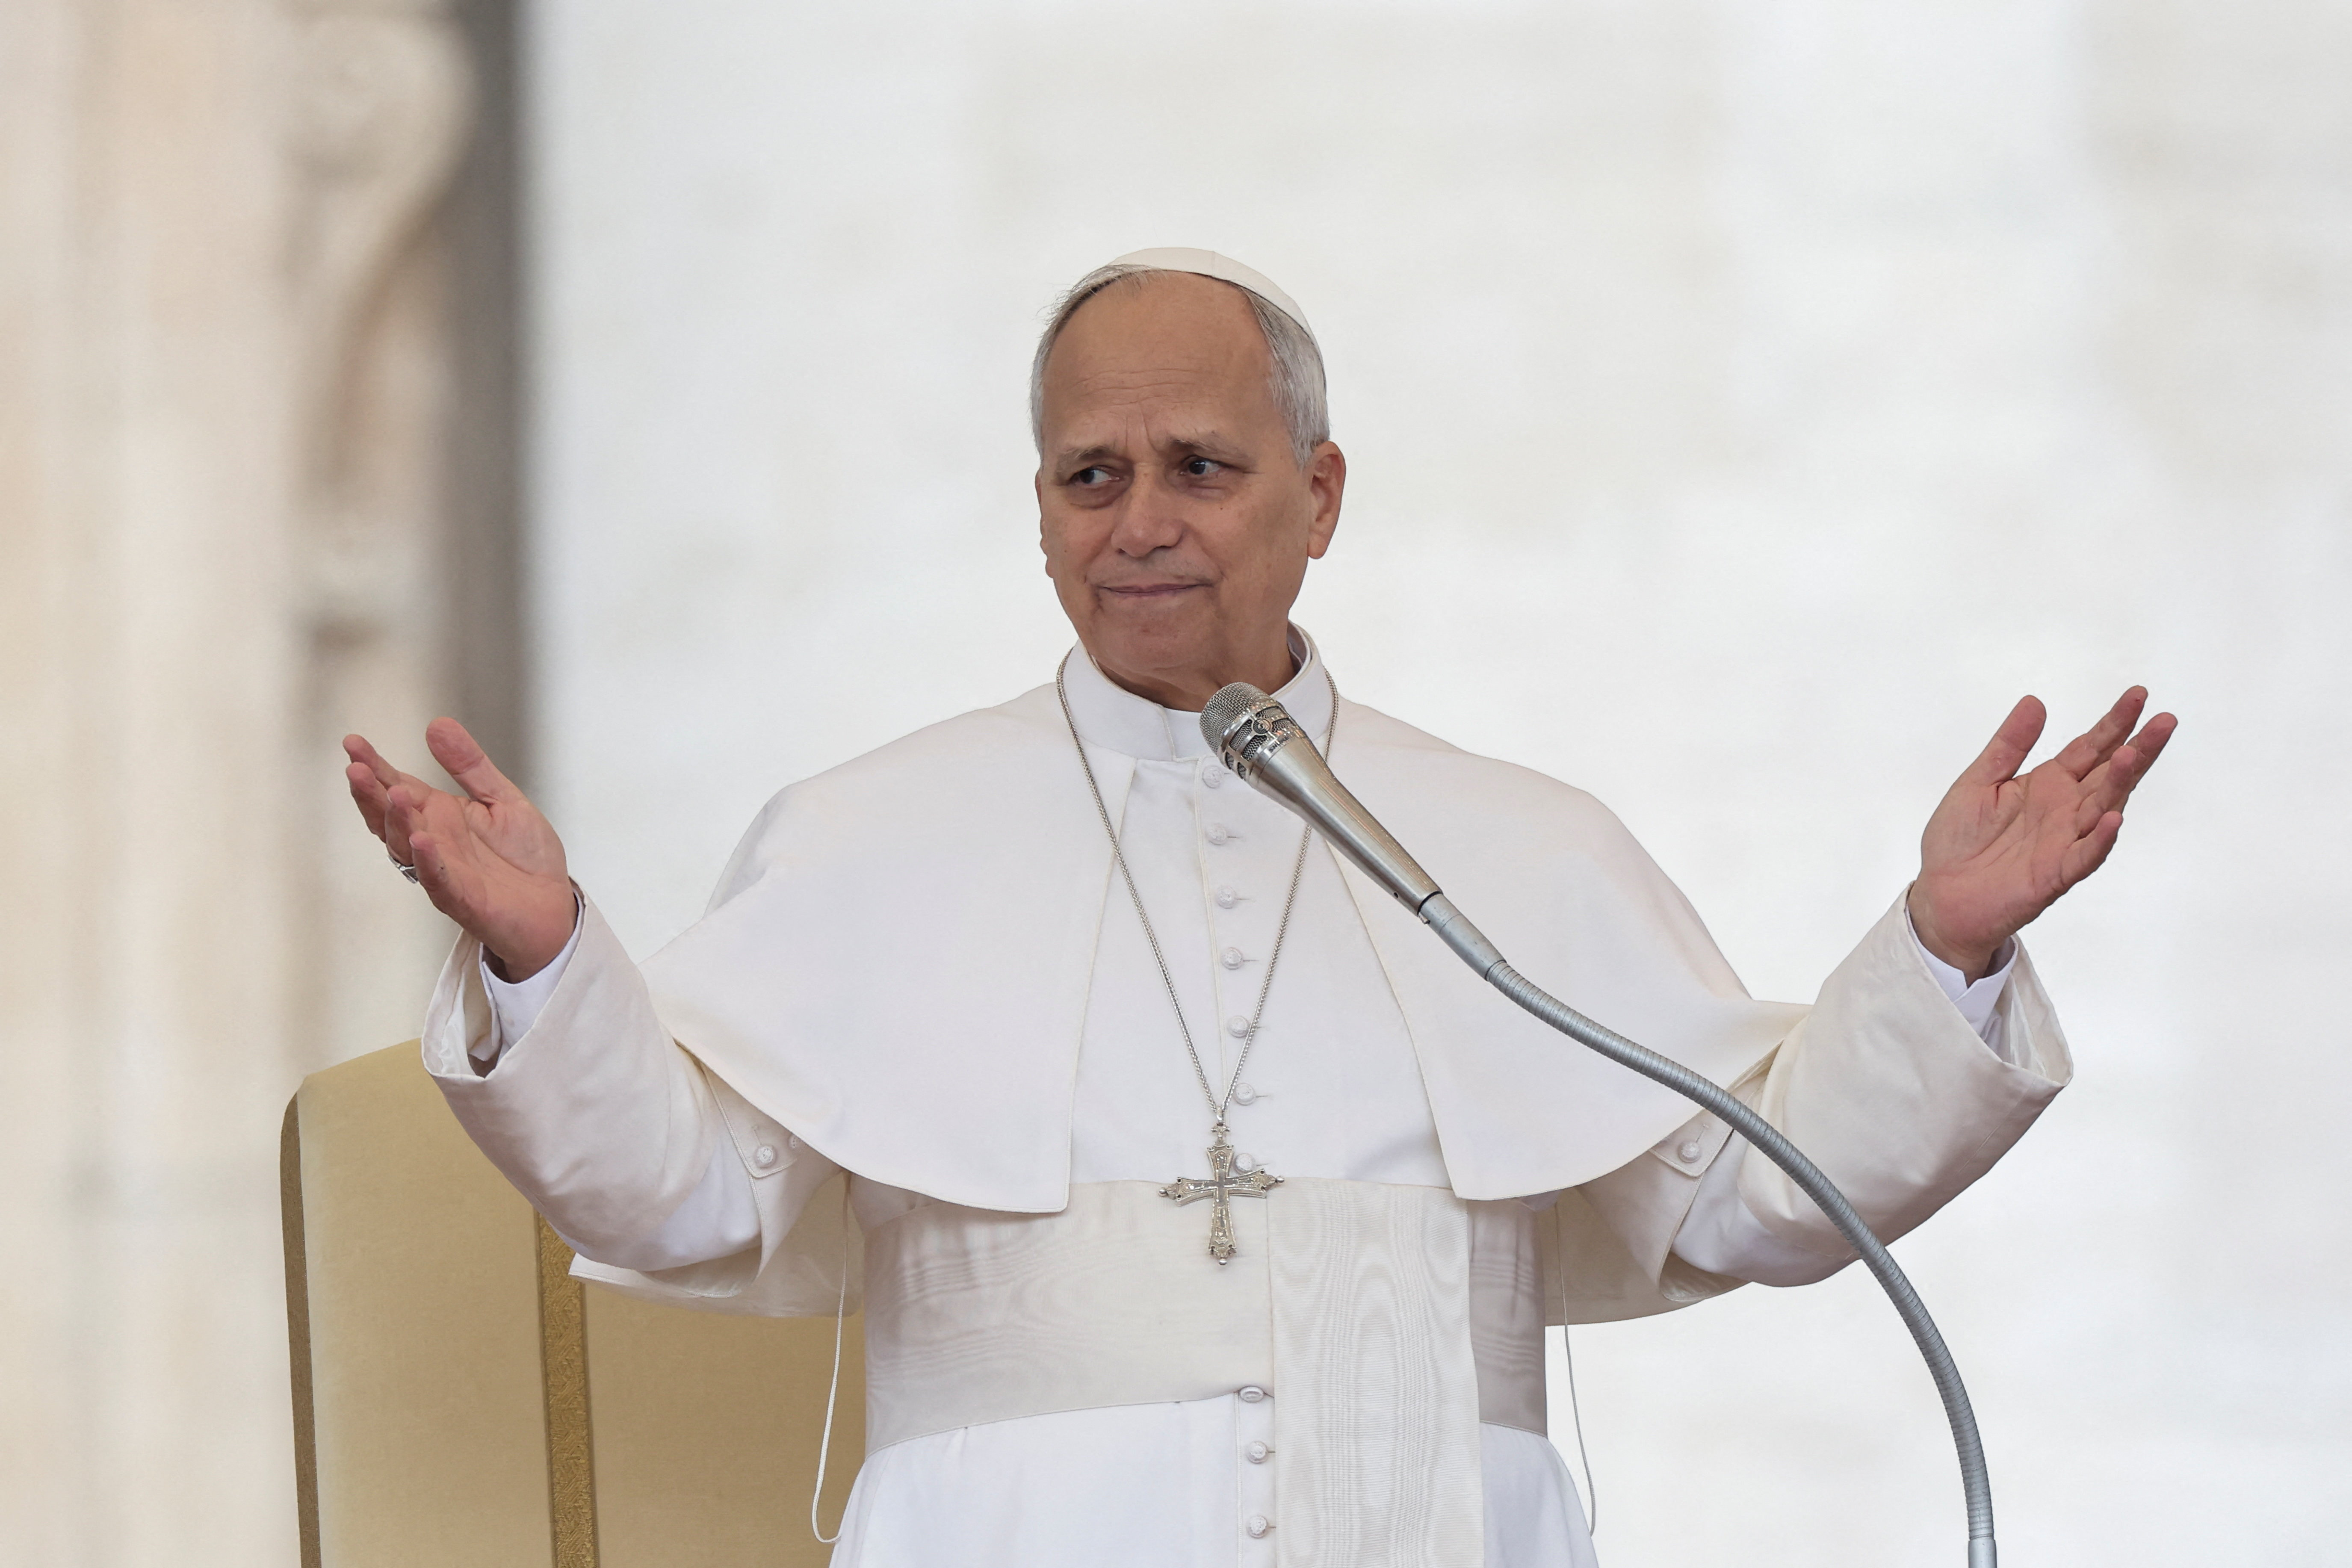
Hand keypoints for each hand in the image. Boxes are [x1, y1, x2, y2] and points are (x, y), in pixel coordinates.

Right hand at [344, 718, 577, 978]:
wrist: (553, 906)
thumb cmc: (524, 857)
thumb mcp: (501, 798)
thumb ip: (470, 765)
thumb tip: (437, 724)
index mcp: (439, 816)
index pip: (398, 786)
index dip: (375, 767)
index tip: (353, 743)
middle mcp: (433, 843)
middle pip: (391, 816)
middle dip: (372, 793)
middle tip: (356, 768)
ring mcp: (444, 871)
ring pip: (407, 846)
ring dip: (398, 821)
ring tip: (394, 794)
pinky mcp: (463, 899)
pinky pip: (439, 880)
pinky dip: (428, 861)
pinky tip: (422, 840)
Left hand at [1909, 688, 2176, 980]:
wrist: (1941, 894)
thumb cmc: (1958, 840)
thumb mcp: (1978, 781)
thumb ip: (2009, 745)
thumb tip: (2035, 702)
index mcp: (2047, 784)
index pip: (2089, 748)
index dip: (2113, 723)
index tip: (2138, 695)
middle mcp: (2063, 810)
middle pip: (2108, 774)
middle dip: (2136, 748)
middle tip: (2164, 720)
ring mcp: (2063, 841)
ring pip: (2102, 808)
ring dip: (2118, 783)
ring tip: (2133, 754)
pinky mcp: (2054, 874)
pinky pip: (2083, 855)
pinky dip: (2100, 840)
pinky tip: (2112, 818)